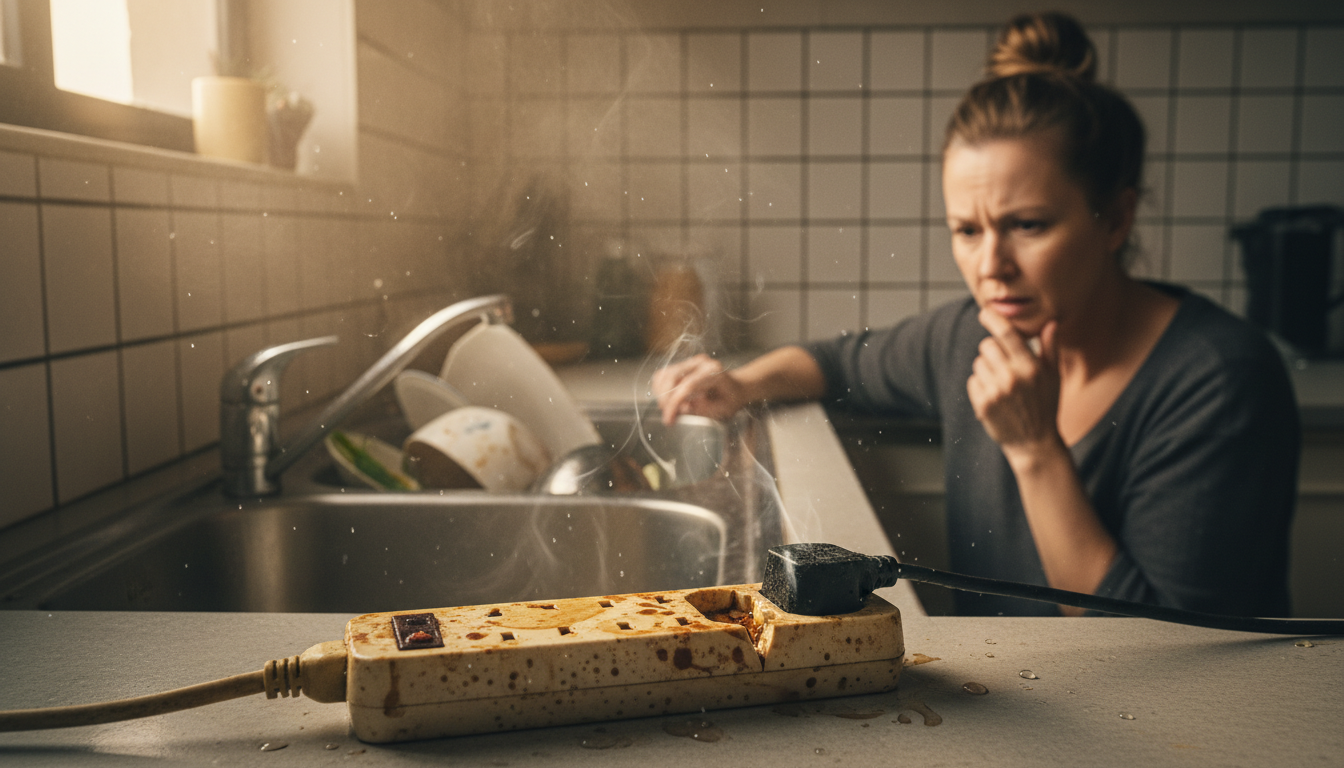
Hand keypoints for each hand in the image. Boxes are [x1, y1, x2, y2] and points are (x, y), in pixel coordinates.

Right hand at [650, 354, 748, 425]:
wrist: (735, 388)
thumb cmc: (730, 400)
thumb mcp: (722, 410)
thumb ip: (703, 409)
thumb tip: (682, 408)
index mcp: (714, 372)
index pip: (687, 385)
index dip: (674, 403)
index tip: (669, 419)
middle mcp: (701, 363)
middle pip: (672, 376)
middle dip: (665, 399)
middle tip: (668, 417)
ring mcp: (691, 361)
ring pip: (664, 375)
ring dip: (661, 395)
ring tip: (669, 410)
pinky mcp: (683, 365)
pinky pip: (663, 375)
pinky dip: (660, 389)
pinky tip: (669, 400)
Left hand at [967, 309, 1062, 461]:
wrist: (1034, 443)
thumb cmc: (1045, 405)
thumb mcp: (1053, 377)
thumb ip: (1050, 348)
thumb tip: (1050, 322)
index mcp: (1030, 367)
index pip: (1007, 334)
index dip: (993, 319)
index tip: (984, 312)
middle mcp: (1012, 377)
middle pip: (987, 345)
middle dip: (993, 350)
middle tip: (1005, 365)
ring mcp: (995, 392)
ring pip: (978, 363)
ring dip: (987, 369)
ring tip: (1003, 386)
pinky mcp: (982, 404)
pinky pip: (973, 381)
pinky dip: (981, 386)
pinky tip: (996, 397)